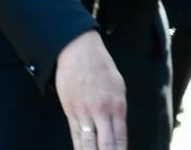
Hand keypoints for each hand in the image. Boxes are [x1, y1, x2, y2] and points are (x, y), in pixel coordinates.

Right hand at [56, 31, 126, 149]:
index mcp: (117, 105)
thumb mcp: (118, 86)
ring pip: (88, 144)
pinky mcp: (70, 111)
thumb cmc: (101, 67)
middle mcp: (102, 111)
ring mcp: (85, 112)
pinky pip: (75, 135)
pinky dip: (79, 148)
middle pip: (105, 145)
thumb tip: (118, 130)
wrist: (78, 50)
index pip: (120, 139)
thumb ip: (117, 110)